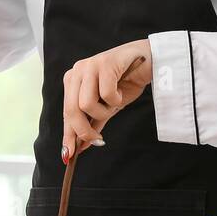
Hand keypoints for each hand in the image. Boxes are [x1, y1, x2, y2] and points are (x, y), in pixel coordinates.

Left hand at [62, 38, 152, 162]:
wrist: (149, 61)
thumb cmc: (127, 81)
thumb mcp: (108, 107)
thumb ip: (94, 123)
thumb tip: (82, 146)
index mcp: (73, 81)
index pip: (66, 112)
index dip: (68, 134)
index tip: (68, 154)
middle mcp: (77, 71)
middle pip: (72, 110)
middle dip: (84, 130)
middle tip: (99, 140)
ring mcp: (89, 66)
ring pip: (86, 104)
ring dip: (105, 112)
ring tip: (115, 103)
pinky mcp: (105, 63)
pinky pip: (106, 94)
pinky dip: (116, 100)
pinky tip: (121, 91)